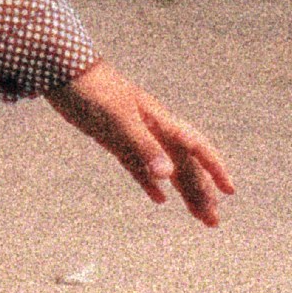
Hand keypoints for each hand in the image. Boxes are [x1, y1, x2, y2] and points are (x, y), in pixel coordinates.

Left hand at [47, 60, 233, 222]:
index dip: (214, 168)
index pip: (196, 147)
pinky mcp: (116, 140)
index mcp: (160, 122)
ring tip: (198, 215)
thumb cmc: (92, 91)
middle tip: (213, 221)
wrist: (62, 71)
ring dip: (184, 191)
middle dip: (202, 192)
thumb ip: (143, 146)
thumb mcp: (118, 120)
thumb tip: (168, 176)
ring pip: (166, 168)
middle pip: (185, 165)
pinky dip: (151, 183)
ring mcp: (135, 135)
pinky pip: (140, 167)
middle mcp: (153, 130)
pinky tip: (159, 199)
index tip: (229, 191)